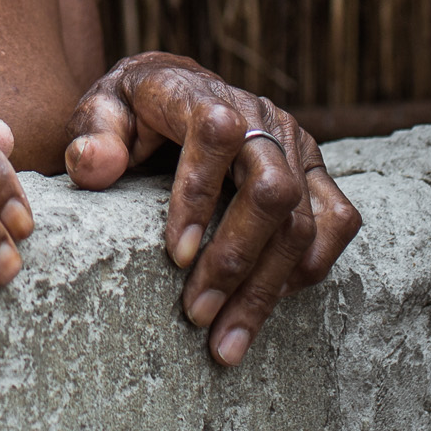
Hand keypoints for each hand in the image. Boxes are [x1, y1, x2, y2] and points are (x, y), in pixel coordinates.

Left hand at [63, 52, 360, 365]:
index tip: (175, 256)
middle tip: (196, 315)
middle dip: (236, 260)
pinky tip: (266, 303)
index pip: (215, 133)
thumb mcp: (101, 111)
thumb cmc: (134, 111)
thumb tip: (93, 167)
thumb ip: (92, 136)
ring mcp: (294, 142)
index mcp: (200, 94)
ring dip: (266, 288)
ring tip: (226, 341)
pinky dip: (307, 271)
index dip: (198, 194)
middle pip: (272, 189)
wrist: (177, 89)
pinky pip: (337, 222)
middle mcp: (257, 115)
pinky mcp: (314, 169)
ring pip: (303, 221)